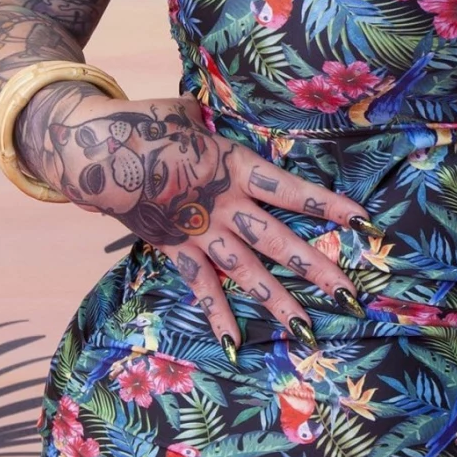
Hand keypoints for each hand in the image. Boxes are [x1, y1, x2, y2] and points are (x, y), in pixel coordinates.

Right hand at [21, 87, 367, 348]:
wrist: (95, 151)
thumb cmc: (145, 124)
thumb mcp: (188, 114)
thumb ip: (211, 122)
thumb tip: (215, 112)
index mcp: (234, 167)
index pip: (290, 189)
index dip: (326, 206)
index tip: (362, 221)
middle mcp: (224, 205)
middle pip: (277, 240)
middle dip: (316, 267)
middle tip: (350, 293)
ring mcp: (200, 232)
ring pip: (247, 272)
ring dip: (278, 301)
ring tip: (308, 330)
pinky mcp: (176, 249)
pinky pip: (201, 287)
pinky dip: (217, 315)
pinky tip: (236, 343)